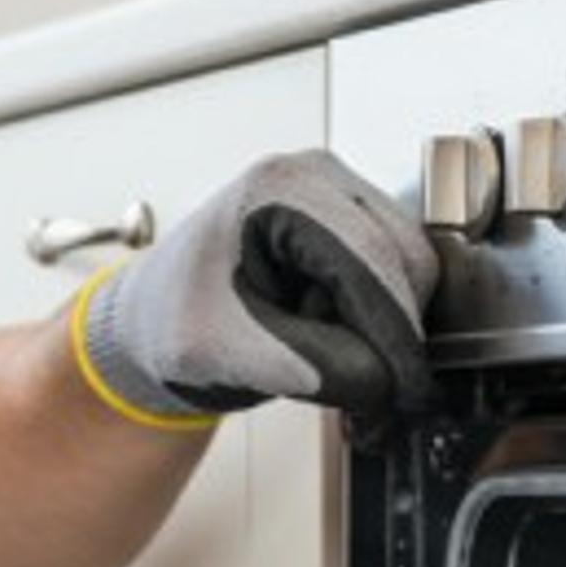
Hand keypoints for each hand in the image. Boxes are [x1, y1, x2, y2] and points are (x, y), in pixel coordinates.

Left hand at [71, 149, 437, 424]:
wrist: (156, 315)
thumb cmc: (172, 319)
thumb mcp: (224, 352)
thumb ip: (307, 365)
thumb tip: (381, 379)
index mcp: (278, 189)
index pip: (371, 261)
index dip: (397, 334)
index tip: (406, 390)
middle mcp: (317, 176)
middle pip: (405, 260)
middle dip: (389, 333)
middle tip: (348, 386)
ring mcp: (340, 193)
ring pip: (409, 270)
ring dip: (380, 325)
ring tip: (314, 346)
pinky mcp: (352, 221)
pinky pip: (396, 275)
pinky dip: (376, 317)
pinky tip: (326, 332)